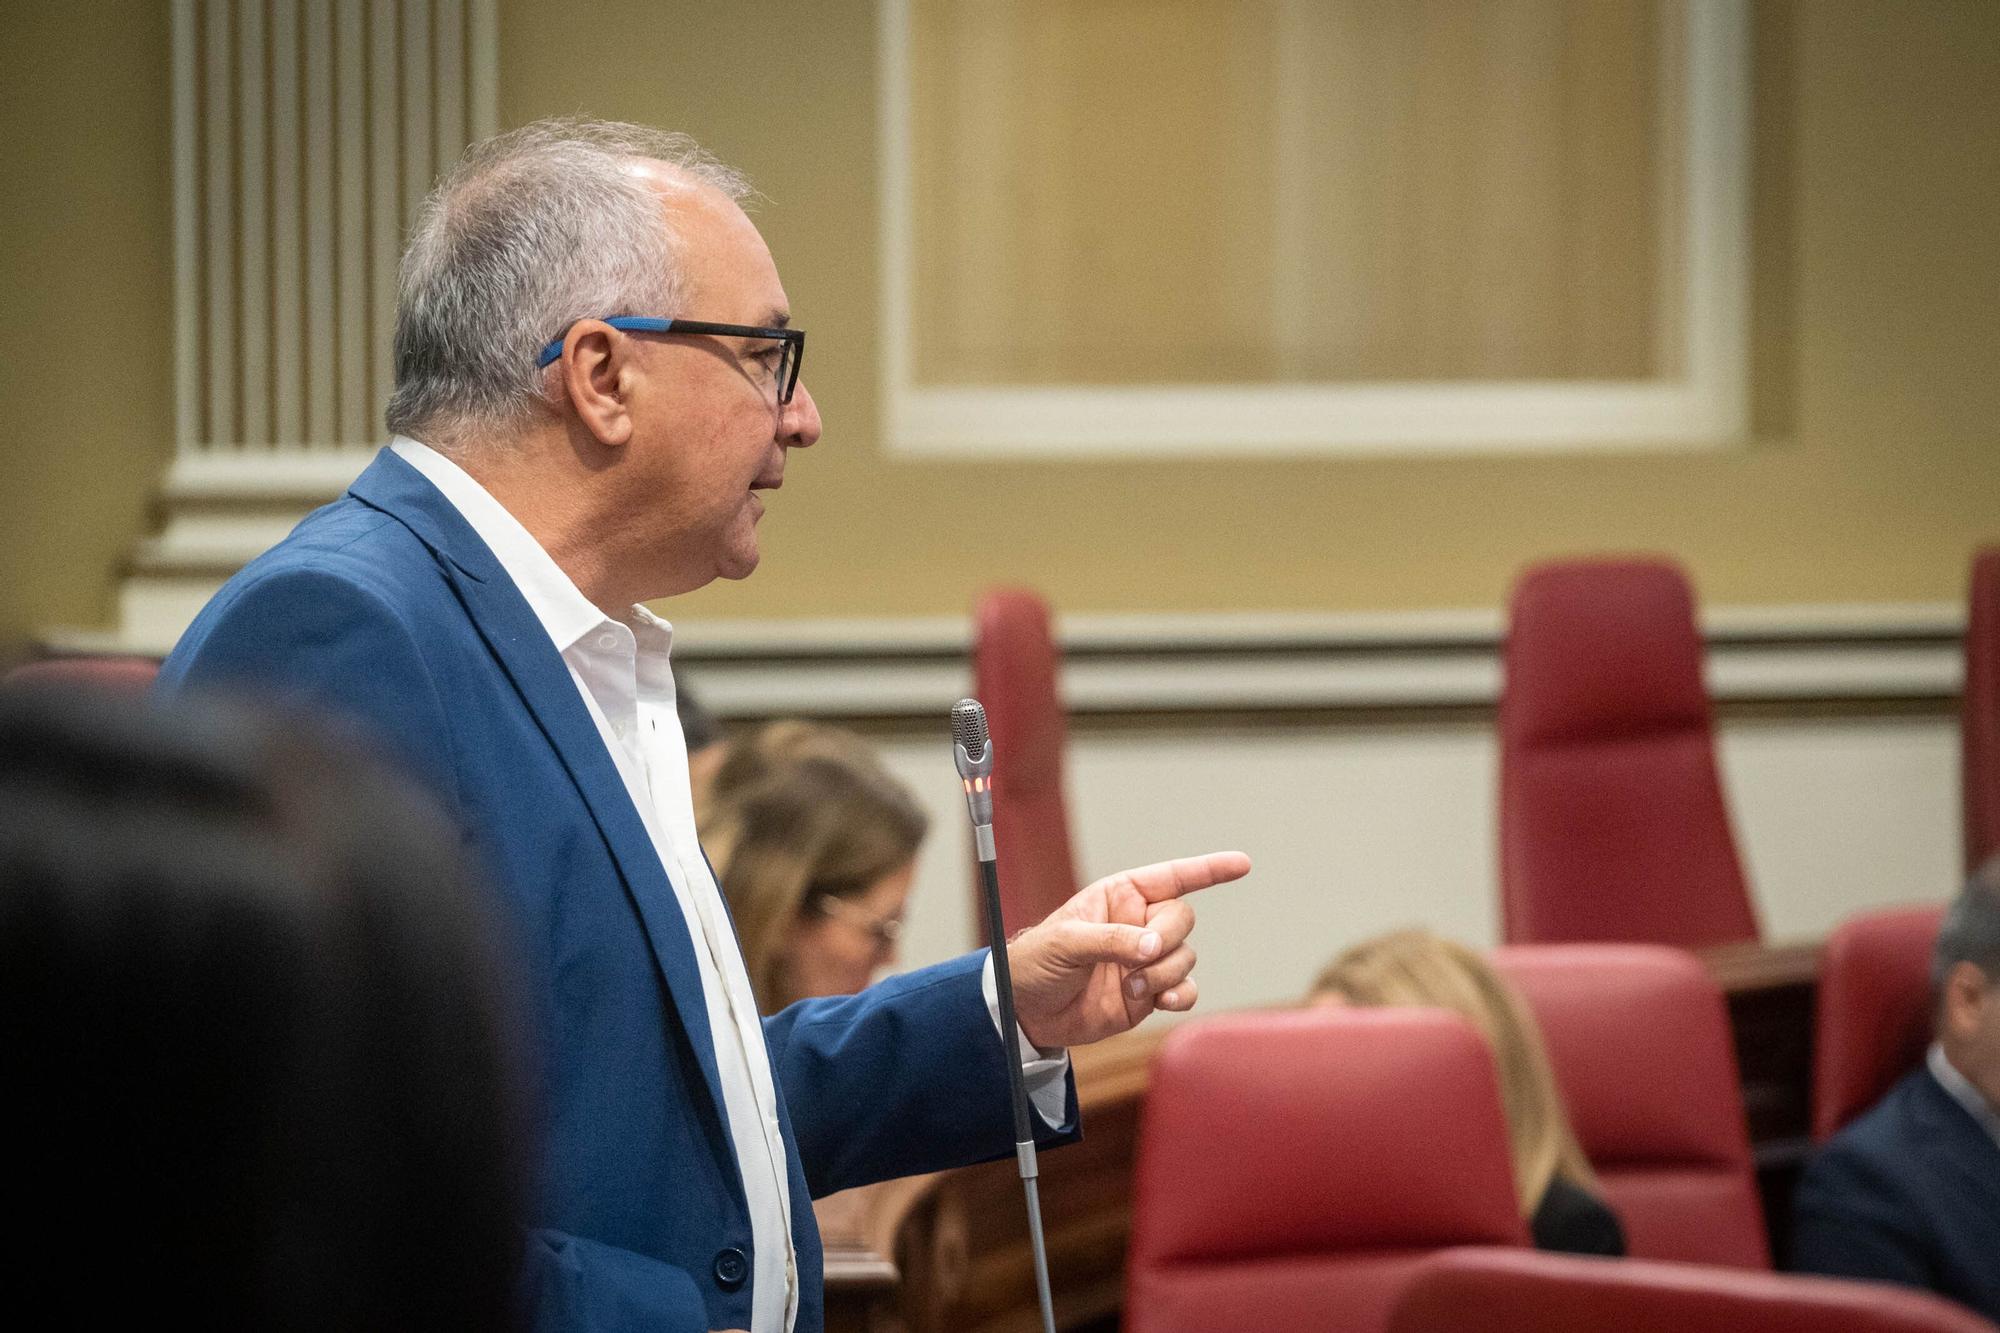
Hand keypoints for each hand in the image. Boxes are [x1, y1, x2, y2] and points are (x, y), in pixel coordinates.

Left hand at [1005, 851, 1249, 1049]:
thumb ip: (1111, 939)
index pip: (1171, 876)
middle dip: (1168, 938)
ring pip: (1186, 956)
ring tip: (1130, 986)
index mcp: (1119, 896)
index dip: (1208, 869)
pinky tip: (1160, 1001)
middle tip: (1141, 957)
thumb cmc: (1036, 963)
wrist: (1026, 1013)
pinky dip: (1179, 995)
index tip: (1242, 864)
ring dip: (1165, 972)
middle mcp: (1139, 924)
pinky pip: (1184, 989)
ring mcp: (1146, 960)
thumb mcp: (1065, 941)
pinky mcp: (1149, 993)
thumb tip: (1154, 946)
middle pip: (1182, 919)